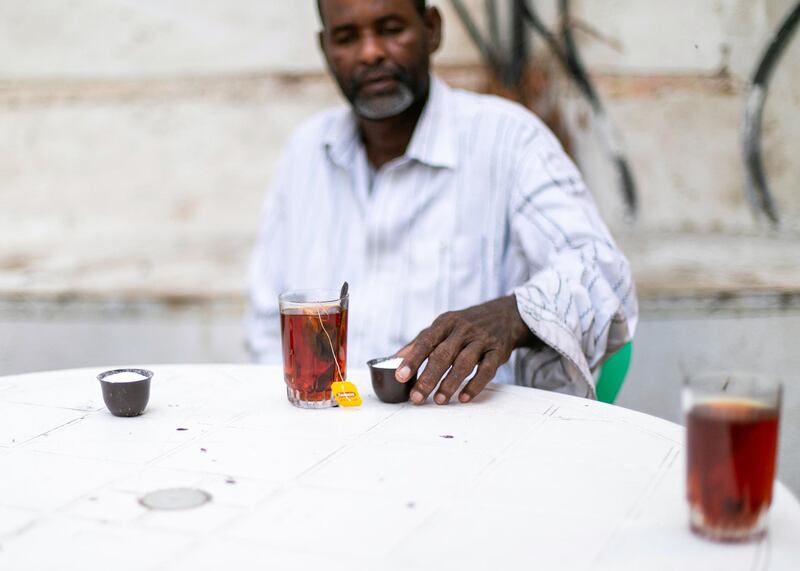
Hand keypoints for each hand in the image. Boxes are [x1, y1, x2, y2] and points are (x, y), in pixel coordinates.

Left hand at [395, 295, 536, 404]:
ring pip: (464, 363)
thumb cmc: (465, 325)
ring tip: (438, 400)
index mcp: (445, 322)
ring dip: (449, 384)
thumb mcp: (442, 326)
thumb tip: (393, 360)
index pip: (426, 341)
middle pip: (443, 354)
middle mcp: (463, 329)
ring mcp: (482, 340)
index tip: (400, 376)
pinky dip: (474, 385)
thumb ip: (419, 343)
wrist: (504, 315)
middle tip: (417, 397)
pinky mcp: (498, 351)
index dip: (412, 359)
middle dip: (428, 378)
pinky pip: (487, 370)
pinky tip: (463, 398)